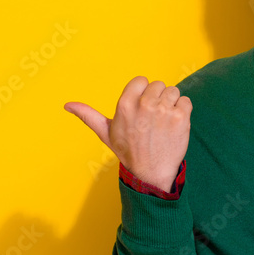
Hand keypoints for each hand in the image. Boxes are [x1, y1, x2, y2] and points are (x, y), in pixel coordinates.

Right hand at [65, 76, 191, 192]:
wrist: (151, 173)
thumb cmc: (129, 151)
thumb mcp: (106, 133)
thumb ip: (88, 115)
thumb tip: (67, 105)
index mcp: (125, 105)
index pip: (141, 80)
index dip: (143, 93)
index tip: (141, 108)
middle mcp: (144, 105)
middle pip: (158, 85)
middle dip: (157, 99)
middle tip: (153, 120)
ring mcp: (164, 111)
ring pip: (173, 91)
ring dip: (171, 105)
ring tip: (163, 123)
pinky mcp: (181, 118)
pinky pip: (186, 101)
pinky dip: (183, 112)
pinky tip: (174, 126)